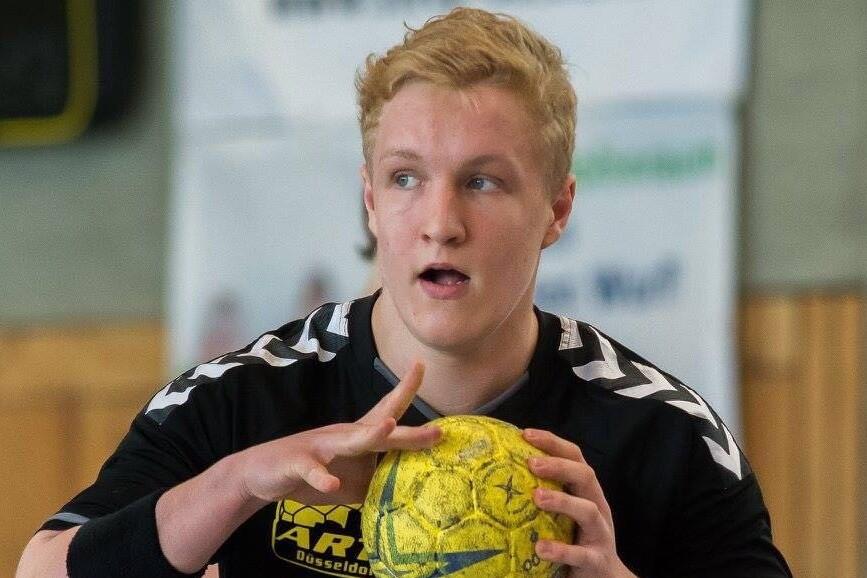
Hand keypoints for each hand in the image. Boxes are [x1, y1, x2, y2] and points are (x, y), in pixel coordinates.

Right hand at [235, 361, 439, 504]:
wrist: (262, 475)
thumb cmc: (312, 473)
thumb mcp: (351, 482)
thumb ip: (378, 482)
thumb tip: (411, 493)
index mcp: (356, 436)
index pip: (386, 410)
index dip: (405, 390)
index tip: (422, 365)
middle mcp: (342, 436)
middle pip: (380, 428)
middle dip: (409, 431)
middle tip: (438, 431)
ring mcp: (320, 448)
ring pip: (349, 440)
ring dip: (371, 435)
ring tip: (389, 427)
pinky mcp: (298, 464)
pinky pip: (312, 471)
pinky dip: (321, 478)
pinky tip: (331, 483)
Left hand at [523, 428, 636, 577]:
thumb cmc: (574, 538)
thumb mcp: (562, 512)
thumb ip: (543, 493)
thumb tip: (500, 474)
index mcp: (586, 491)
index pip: (574, 457)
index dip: (553, 442)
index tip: (525, 434)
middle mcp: (597, 506)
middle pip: (585, 476)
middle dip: (559, 466)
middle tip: (531, 463)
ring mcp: (600, 533)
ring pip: (588, 510)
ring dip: (562, 501)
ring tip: (537, 497)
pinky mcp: (597, 560)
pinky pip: (580, 554)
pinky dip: (561, 550)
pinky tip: (540, 548)